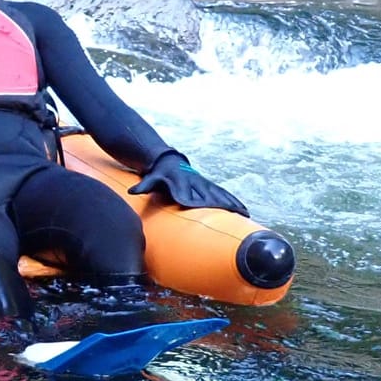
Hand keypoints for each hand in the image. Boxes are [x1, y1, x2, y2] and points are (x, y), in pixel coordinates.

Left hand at [128, 151, 247, 214]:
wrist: (168, 162)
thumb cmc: (159, 175)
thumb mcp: (151, 179)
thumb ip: (144, 185)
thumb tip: (133, 191)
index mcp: (183, 185)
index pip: (193, 197)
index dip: (202, 204)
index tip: (213, 211)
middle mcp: (197, 184)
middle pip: (213, 197)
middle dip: (226, 207)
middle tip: (239, 218)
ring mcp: (205, 184)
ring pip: (222, 196)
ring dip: (234, 206)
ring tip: (247, 217)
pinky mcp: (209, 186)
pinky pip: (224, 194)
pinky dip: (235, 202)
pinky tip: (244, 211)